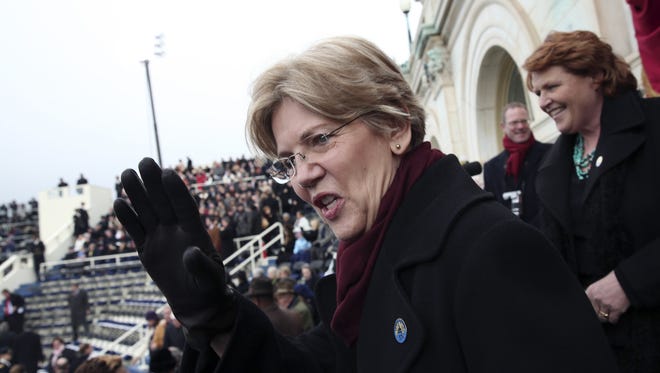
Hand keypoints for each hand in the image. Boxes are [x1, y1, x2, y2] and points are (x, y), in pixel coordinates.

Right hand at [114, 158, 235, 347]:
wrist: (196, 300)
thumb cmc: (209, 286)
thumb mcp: (210, 278)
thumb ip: (201, 265)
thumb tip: (191, 252)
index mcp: (195, 232)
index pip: (184, 207)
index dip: (176, 191)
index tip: (168, 173)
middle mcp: (176, 230)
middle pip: (163, 202)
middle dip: (154, 183)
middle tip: (144, 161)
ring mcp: (161, 237)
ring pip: (147, 211)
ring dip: (138, 194)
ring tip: (127, 173)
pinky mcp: (147, 248)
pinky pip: (136, 230)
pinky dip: (128, 218)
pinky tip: (118, 202)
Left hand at [585, 271, 629, 323]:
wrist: (626, 280)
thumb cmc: (613, 281)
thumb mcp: (598, 285)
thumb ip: (592, 294)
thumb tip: (589, 303)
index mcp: (591, 291)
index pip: (585, 305)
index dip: (590, 309)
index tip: (593, 310)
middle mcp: (597, 298)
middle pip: (594, 313)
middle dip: (598, 314)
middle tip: (601, 313)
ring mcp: (606, 304)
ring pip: (602, 318)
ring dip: (606, 317)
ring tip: (609, 314)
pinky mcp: (616, 309)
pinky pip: (612, 319)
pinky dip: (614, 319)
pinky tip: (615, 316)